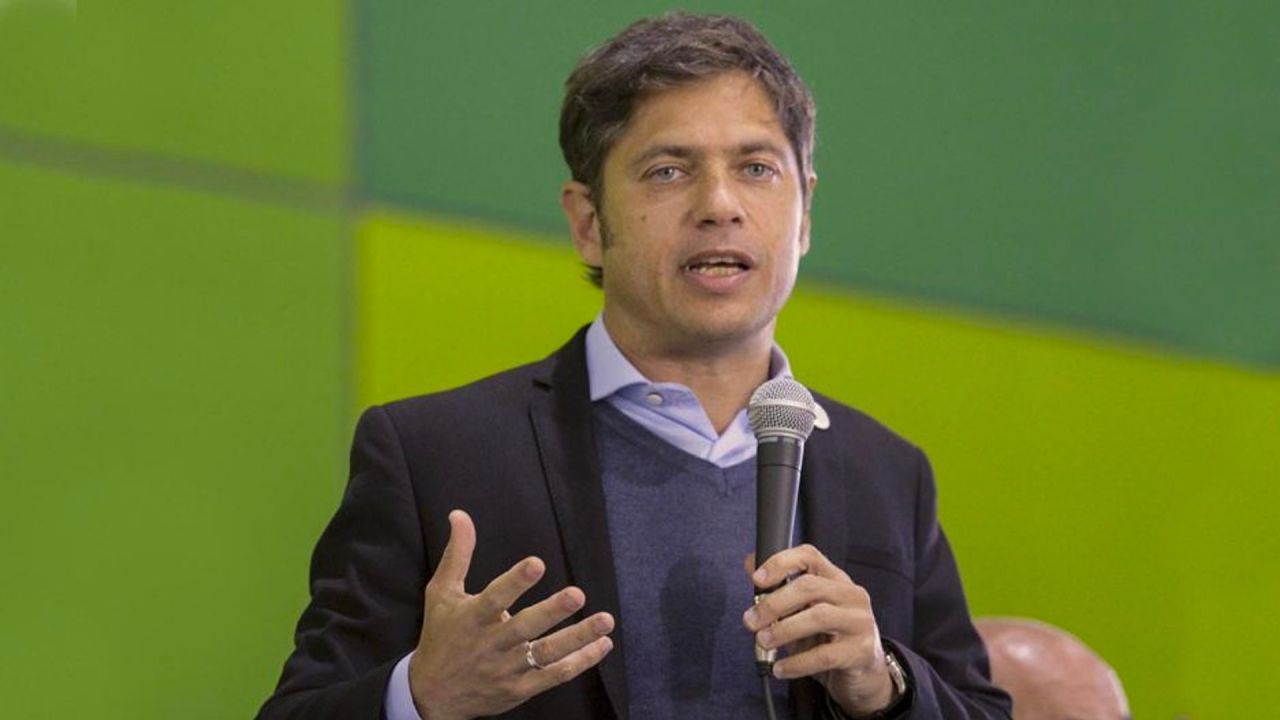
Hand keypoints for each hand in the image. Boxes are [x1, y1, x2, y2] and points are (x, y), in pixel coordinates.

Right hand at [408, 510, 614, 719]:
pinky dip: (580, 662)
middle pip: (525, 628)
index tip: (537, 563)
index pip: (495, 597)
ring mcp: (508, 669)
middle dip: (552, 611)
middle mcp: (492, 644)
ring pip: (547, 654)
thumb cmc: (440, 637)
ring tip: (605, 621)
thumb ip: (458, 554)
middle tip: (577, 594)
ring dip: (578, 638)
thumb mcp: (441, 594)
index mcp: (472, 618)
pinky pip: (554, 676)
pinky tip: (601, 645)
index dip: (515, 581)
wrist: (433, 696)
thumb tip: (460, 514)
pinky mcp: (521, 688)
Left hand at [743, 545, 893, 715]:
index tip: (757, 579)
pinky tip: (780, 668)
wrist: (863, 676)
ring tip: (763, 642)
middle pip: (809, 586)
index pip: (810, 556)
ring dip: (783, 630)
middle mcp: (851, 595)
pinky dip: (797, 663)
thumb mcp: (803, 612)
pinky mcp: (861, 652)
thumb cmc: (829, 639)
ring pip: (818, 617)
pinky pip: (824, 655)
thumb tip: (750, 564)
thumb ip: (779, 590)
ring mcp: (860, 622)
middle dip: (774, 603)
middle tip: (750, 620)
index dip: (781, 563)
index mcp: (835, 579)